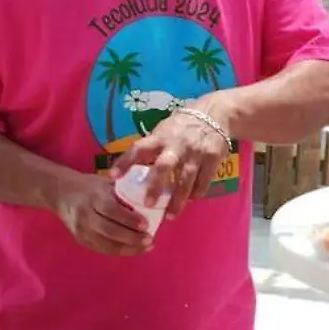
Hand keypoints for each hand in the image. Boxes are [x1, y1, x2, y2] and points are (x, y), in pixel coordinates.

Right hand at [52, 173, 153, 256]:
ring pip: (106, 244)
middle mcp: (85, 215)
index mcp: (92, 197)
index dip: (129, 219)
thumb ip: (123, 192)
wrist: (61, 194)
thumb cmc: (89, 187)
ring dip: (128, 249)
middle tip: (150, 240)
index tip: (146, 224)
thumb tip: (150, 201)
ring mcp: (81, 230)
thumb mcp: (104, 183)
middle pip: (109, 230)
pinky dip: (119, 251)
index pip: (111, 210)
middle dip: (131, 238)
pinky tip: (134, 250)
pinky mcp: (81, 240)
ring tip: (146, 247)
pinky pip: (102, 249)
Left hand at [112, 101, 233, 220]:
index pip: (139, 149)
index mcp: (160, 137)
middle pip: (164, 167)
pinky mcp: (212, 160)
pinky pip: (203, 183)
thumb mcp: (163, 131)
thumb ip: (151, 149)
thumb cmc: (182, 126)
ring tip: (170, 215)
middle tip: (148, 204)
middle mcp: (177, 146)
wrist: (216, 114)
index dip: (125, 162)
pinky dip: (195, 194)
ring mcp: (196, 154)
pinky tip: (189, 201)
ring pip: (185, 181)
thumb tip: (132, 170)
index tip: (112, 177)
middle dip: (155, 187)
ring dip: (177, 201)